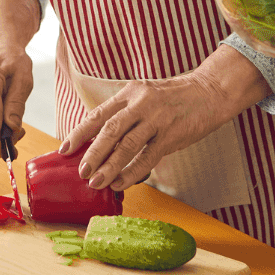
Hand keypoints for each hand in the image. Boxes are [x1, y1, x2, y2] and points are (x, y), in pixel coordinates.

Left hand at [58, 51, 263, 190]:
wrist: (210, 92)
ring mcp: (157, 119)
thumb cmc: (174, 97)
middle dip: (92, 153)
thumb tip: (100, 140)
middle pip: (109, 130)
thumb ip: (125, 113)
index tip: (65, 149)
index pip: (98, 114)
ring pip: (126, 145)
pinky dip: (132, 172)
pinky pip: (147, 157)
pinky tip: (121, 182)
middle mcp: (141, 103)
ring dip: (109, 166)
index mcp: (130, 92)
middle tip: (80, 171)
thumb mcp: (145, 95)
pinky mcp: (172, 135)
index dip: (80, 133)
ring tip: (95, 182)